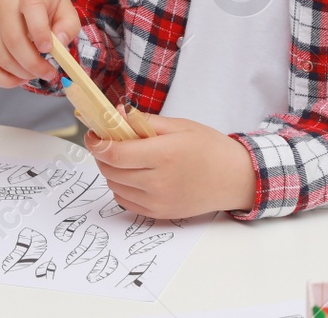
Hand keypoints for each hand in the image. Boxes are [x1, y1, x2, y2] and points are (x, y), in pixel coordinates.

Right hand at [0, 0, 80, 87]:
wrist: (24, 1)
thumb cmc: (47, 8)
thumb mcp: (65, 11)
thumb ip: (68, 26)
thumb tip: (59, 42)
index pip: (31, 7)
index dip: (40, 31)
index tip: (48, 49)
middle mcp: (4, 5)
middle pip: (13, 39)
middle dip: (33, 63)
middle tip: (48, 73)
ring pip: (1, 56)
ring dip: (21, 73)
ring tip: (36, 74)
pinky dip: (4, 80)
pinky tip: (20, 78)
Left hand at [84, 112, 257, 218]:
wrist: (235, 178)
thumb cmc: (209, 148)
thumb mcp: (179, 125)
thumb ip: (144, 121)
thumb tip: (114, 113)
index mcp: (163, 155)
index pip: (115, 153)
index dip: (97, 143)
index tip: (92, 134)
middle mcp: (158, 182)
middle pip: (110, 170)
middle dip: (101, 154)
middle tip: (105, 141)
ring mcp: (158, 201)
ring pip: (115, 186)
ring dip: (110, 171)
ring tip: (122, 157)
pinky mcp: (159, 214)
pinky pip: (125, 202)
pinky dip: (120, 187)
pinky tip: (131, 175)